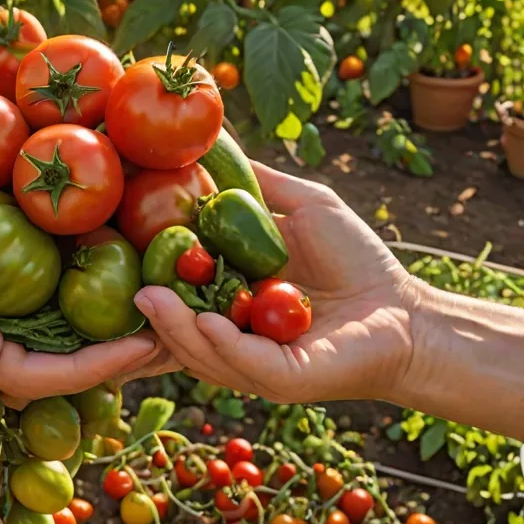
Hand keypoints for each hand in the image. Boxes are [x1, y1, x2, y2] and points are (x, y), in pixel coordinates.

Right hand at [0, 191, 169, 394]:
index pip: (31, 379)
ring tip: (165, 319)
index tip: (140, 346)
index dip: (88, 369)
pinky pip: (48, 320)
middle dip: (116, 361)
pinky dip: (87, 312)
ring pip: (59, 350)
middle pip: (58, 374)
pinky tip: (126, 292)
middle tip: (177, 338)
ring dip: (110, 338)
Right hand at [133, 162, 416, 403]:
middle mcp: (232, 336)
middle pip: (177, 329)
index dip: (148, 277)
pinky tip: (207, 320)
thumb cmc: (356, 259)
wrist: (406, 309)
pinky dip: (222, 344)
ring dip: (175, 328)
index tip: (118, 250)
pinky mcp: (283, 379)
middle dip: (151, 312)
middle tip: (127, 285)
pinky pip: (244, 363)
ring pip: (201, 351)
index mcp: (229, 300)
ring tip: (151, 299)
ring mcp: (254, 363)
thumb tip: (212, 143)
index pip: (177, 293)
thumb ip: (258, 184)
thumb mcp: (302, 207)